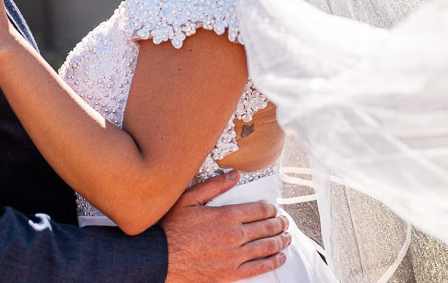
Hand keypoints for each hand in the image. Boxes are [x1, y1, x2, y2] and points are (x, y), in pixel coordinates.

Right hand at [160, 171, 290, 282]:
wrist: (160, 258)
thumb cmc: (171, 227)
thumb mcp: (188, 199)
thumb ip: (214, 186)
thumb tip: (235, 174)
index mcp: (227, 215)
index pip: (259, 210)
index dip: (271, 209)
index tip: (275, 209)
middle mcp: (235, 235)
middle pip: (266, 228)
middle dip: (280, 224)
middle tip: (285, 222)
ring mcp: (234, 256)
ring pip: (266, 247)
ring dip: (281, 241)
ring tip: (287, 237)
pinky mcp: (231, 273)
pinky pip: (259, 267)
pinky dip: (273, 261)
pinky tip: (280, 257)